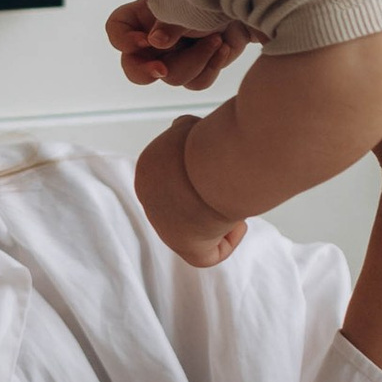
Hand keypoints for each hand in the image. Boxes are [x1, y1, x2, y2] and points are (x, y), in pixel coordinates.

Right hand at [107, 0, 252, 95]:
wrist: (246, 1)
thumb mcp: (185, 2)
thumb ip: (168, 22)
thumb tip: (155, 42)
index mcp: (143, 17)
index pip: (117, 30)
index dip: (124, 40)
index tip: (145, 41)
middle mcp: (154, 41)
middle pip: (133, 68)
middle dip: (146, 72)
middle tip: (162, 70)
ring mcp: (175, 58)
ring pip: (172, 78)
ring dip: (195, 60)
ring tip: (215, 40)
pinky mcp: (197, 70)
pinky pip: (196, 83)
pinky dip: (211, 67)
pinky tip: (224, 48)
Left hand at [135, 117, 247, 266]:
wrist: (215, 165)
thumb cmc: (207, 144)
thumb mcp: (189, 127)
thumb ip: (183, 130)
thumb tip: (183, 128)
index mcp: (147, 170)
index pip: (173, 181)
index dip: (200, 176)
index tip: (218, 167)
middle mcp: (150, 200)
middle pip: (186, 206)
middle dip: (209, 196)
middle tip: (229, 183)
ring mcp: (165, 227)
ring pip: (199, 229)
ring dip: (218, 216)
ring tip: (231, 199)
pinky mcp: (185, 248)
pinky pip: (209, 254)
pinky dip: (228, 239)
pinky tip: (234, 221)